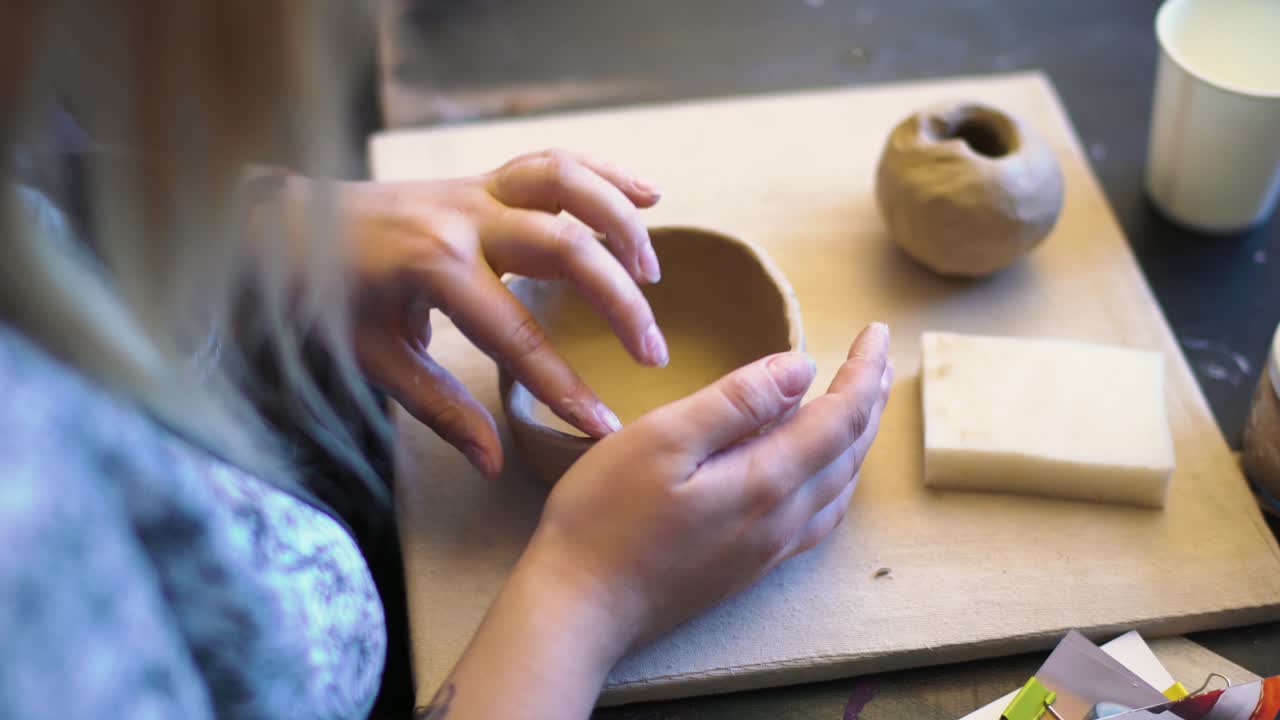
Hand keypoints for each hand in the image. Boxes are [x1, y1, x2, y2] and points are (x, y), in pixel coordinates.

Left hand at [333, 150, 667, 476]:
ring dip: (620, 226)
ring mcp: (475, 189)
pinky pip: (553, 163)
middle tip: (652, 356)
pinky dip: (604, 175)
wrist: (280, 221)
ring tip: (653, 275)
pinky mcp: (481, 179)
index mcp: (435, 268)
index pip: (519, 337)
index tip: (605, 426)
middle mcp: (464, 219)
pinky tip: (647, 197)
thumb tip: (493, 463)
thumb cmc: (320, 293)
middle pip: (568, 248)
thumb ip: (439, 409)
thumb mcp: (373, 357)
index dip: (566, 386)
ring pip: (569, 186)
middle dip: (621, 305)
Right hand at [523, 322, 892, 658]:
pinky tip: (821, 476)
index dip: (864, 371)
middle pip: (850, 453)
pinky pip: (818, 518)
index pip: (841, 417)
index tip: (876, 331)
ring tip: (861, 406)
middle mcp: (781, 520)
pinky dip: (836, 482)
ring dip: (858, 442)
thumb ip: (736, 403)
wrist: (579, 607)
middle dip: (870, 401)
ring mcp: (768, 550)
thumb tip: (802, 368)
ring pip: (840, 488)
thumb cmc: (605, 517)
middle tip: (879, 358)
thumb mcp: (663, 439)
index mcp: (766, 481)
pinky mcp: (748, 567)